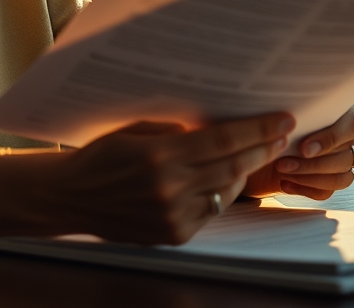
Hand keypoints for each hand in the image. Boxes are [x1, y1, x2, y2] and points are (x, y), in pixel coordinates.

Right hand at [44, 113, 295, 244]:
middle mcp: (169, 188)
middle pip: (233, 166)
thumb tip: (214, 126)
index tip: (281, 119)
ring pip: (226, 191)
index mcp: (159, 156)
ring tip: (258, 153)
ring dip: (246, 170)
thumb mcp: (135, 130)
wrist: (71, 197)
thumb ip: (176, 130)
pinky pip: (211, 211)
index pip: (223, 140)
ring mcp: (173, 215)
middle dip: (263, 148)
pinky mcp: (173, 234)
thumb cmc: (100, 156)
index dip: (257, 129)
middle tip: (281, 134)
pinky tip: (226, 178)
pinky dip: (221, 192)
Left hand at [242, 99, 353, 199]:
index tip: (304, 148)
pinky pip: (328, 191)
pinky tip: (285, 183)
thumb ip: (307, 104)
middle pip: (344, 158)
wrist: (292, 120)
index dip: (329, 140)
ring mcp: (353, 161)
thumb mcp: (306, 99)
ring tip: (282, 171)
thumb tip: (290, 118)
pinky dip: (305, 189)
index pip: (353, 126)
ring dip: (307, 178)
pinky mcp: (340, 178)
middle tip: (282, 163)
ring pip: (339, 179)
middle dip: (311, 164)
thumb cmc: (300, 103)